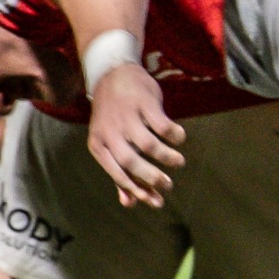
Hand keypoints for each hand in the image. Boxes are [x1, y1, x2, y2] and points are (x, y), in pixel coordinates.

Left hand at [87, 66, 185, 207]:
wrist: (112, 74)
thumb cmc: (114, 116)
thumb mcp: (110, 142)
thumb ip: (120, 172)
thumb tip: (130, 203)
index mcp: (99, 145)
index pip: (117, 173)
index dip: (136, 189)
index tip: (156, 201)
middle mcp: (110, 132)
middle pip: (130, 161)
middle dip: (151, 177)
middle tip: (168, 185)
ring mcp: (126, 116)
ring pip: (147, 144)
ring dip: (166, 157)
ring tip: (178, 162)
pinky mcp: (143, 103)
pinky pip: (162, 124)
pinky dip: (174, 135)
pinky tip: (179, 138)